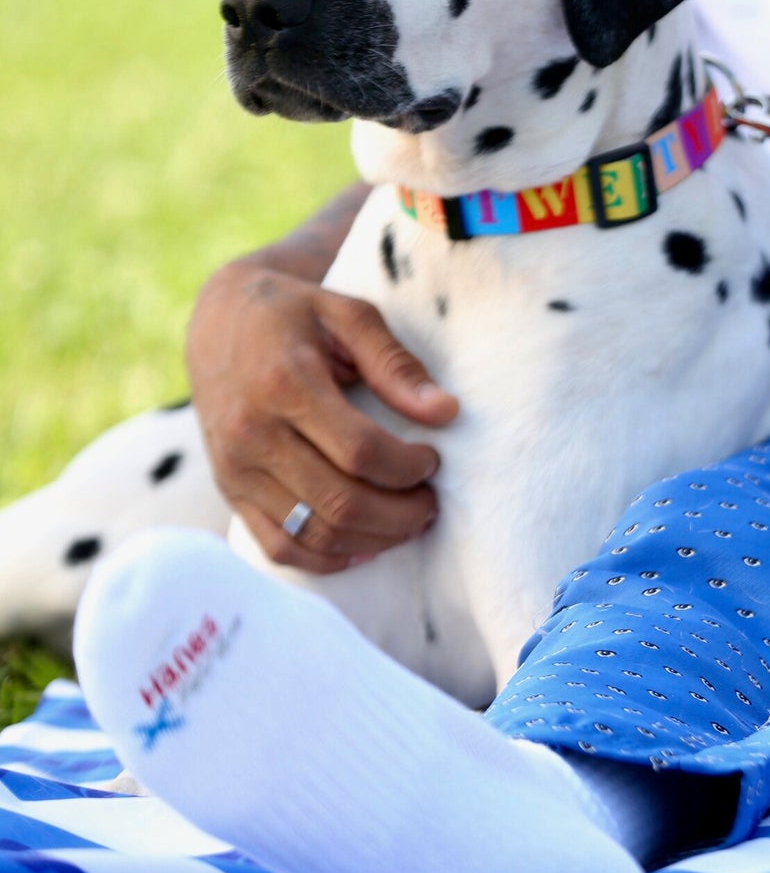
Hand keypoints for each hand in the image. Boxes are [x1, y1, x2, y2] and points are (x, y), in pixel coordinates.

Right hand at [187, 258, 457, 571]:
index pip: (359, 451)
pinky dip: (326, 558)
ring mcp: (235, 468)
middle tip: (432, 502)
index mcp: (283, 384)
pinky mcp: (229, 490)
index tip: (433, 459)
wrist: (219, 320)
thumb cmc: (297, 313)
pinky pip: (278, 547)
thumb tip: (446, 412)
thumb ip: (396, 364)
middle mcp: (251, 433)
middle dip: (401, 513)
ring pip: (312, 533)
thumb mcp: (350, 315)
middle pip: (339, 501)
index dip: (408, 467)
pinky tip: (365, 545)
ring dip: (373, 539)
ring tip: (409, 521)